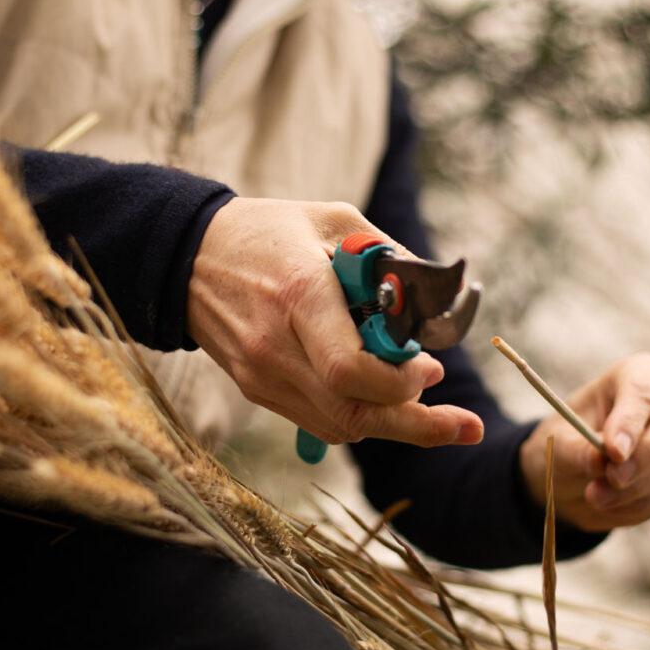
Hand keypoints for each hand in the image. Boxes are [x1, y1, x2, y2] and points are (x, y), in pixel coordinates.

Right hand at [187, 197, 484, 447]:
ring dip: (392, 423)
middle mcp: (276, 346)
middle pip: (354, 415)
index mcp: (299, 295)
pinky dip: (359, 416)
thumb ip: (391, 259)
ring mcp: (262, 375)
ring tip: (430, 409)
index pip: (351, 369)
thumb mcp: (335, 222)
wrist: (187, 257)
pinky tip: (381, 398)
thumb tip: (440, 299)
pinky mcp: (256, 389)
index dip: (402, 381)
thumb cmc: (270, 232)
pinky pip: (319, 420)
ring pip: (340, 427)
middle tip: (463, 425)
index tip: (431, 365)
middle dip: (417, 426)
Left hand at [518, 353, 649, 531]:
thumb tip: (601, 460)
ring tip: (596, 496)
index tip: (612, 451)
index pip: (644, 390)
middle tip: (611, 477)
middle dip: (646, 455)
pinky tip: (612, 505)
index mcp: (639, 373)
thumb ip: (579, 449)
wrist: (575, 475)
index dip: (631, 420)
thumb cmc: (568, 443)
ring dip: (638, 488)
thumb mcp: (560, 443)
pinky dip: (643, 506)